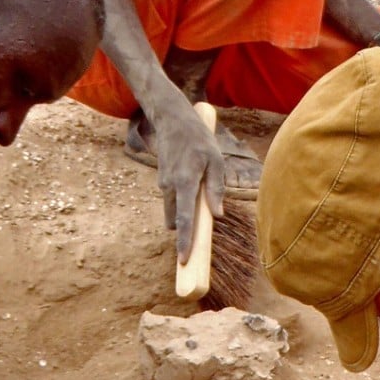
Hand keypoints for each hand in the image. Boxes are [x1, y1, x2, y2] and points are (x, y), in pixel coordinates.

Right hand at [151, 102, 224, 263]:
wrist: (172, 120)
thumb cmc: (199, 139)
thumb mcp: (216, 160)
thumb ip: (216, 188)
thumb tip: (217, 215)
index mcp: (185, 183)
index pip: (185, 219)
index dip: (185, 241)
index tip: (184, 260)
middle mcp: (170, 187)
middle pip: (176, 221)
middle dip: (186, 230)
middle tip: (202, 231)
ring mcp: (163, 184)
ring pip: (174, 210)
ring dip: (185, 212)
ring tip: (200, 191)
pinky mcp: (162, 182)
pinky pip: (173, 199)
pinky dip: (183, 201)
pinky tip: (193, 179)